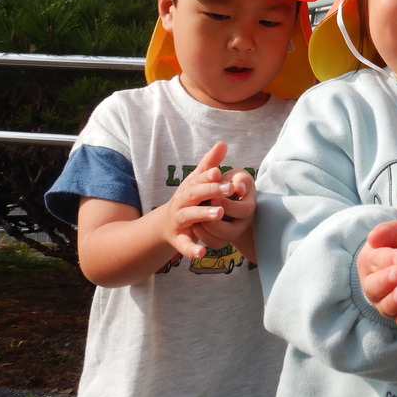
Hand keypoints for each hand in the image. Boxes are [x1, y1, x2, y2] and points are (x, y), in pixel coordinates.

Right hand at [162, 141, 252, 257]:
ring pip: (190, 216)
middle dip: (211, 191)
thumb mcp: (197, 180)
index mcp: (189, 187)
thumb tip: (223, 143)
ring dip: (203, 215)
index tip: (221, 171)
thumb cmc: (189, 198)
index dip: (209, 175)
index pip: (199, 179)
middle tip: (229, 189)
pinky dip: (191, 249)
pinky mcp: (178, 238)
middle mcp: (181, 202)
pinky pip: (183, 245)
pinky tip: (202, 253)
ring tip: (220, 214)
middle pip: (195, 195)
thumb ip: (210, 163)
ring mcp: (179, 220)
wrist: (166, 223)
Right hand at [357, 221, 396, 326]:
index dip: (387, 259)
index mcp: (369, 261)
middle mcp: (373, 285)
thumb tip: (372, 238)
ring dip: (395, 301)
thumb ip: (386, 231)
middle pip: (374, 287)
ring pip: (385, 307)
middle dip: (387, 281)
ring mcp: (384, 302)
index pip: (374, 260)